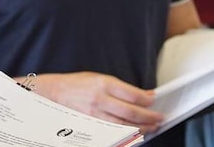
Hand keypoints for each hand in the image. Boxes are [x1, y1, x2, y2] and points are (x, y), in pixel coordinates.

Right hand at [36, 72, 163, 132]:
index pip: (132, 94)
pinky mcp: (91, 127)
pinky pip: (113, 134)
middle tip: (159, 118)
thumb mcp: (98, 78)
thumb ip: (120, 87)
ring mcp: (95, 116)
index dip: (147, 99)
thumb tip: (142, 95)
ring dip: (141, 129)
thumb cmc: (77, 85)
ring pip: (124, 126)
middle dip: (149, 117)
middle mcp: (100, 100)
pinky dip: (126, 136)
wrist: (53, 94)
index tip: (154, 101)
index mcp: (104, 84)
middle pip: (131, 113)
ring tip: (152, 128)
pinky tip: (134, 135)